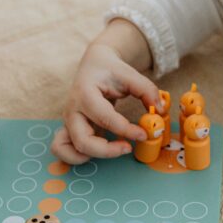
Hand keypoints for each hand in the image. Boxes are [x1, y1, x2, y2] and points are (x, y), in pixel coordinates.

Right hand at [52, 21, 160, 164]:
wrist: (94, 65)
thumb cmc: (110, 70)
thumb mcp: (130, 74)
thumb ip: (147, 91)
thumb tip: (159, 110)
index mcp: (85, 93)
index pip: (105, 118)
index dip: (126, 130)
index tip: (144, 133)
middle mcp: (72, 110)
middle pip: (83, 141)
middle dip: (107, 150)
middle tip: (128, 147)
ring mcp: (68, 121)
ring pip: (68, 149)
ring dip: (90, 156)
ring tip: (113, 149)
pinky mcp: (69, 129)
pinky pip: (63, 149)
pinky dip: (76, 157)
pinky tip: (99, 151)